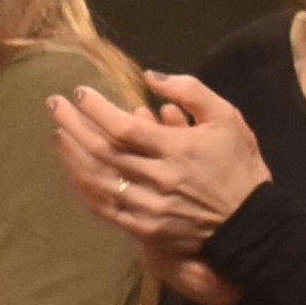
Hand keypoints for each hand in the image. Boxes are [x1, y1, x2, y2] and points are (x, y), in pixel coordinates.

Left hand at [52, 76, 261, 304]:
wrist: (251, 223)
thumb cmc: (238, 164)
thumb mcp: (227, 118)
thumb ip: (190, 92)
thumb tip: (149, 77)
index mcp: (178, 149)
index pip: (124, 128)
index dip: (97, 110)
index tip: (80, 93)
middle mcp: (159, 178)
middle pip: (103, 151)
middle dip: (73, 125)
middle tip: (54, 105)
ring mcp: (148, 206)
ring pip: (97, 180)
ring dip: (72, 156)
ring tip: (58, 133)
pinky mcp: (143, 227)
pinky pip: (103, 206)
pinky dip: (84, 187)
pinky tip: (73, 169)